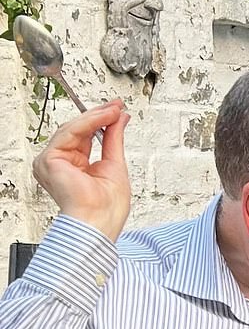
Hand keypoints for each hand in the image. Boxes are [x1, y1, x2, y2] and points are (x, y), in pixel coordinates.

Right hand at [32, 100, 130, 242]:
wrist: (100, 222)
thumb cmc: (107, 208)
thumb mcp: (115, 164)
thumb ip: (114, 138)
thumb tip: (119, 119)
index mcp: (75, 167)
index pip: (86, 136)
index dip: (101, 120)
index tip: (117, 110)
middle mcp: (61, 164)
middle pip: (78, 131)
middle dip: (99, 116)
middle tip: (117, 106)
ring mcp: (52, 162)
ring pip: (73, 129)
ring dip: (96, 117)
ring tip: (114, 110)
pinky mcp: (49, 161)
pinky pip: (69, 133)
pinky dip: (88, 123)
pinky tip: (104, 117)